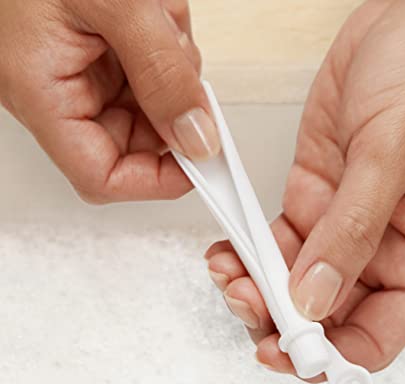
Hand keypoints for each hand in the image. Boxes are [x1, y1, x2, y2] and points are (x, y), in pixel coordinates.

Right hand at [0, 0, 219, 202]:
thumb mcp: (116, 1)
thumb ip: (163, 75)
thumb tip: (199, 139)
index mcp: (42, 92)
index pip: (101, 176)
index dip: (154, 182)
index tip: (200, 165)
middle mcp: (59, 92)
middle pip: (134, 143)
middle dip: (172, 109)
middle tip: (186, 69)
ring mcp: (81, 75)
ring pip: (150, 107)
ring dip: (172, 70)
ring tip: (158, 16)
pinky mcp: (101, 56)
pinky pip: (150, 73)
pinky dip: (167, 47)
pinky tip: (157, 13)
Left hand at [205, 0, 404, 378]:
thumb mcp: (391, 157)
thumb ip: (351, 233)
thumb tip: (314, 299)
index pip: (374, 339)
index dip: (329, 356)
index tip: (287, 352)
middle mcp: (382, 252)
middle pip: (325, 319)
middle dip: (279, 321)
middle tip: (244, 302)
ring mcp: (343, 229)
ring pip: (293, 285)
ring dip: (256, 289)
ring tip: (227, 272)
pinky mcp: (314, 202)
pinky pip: (276, 244)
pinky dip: (249, 253)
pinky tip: (228, 251)